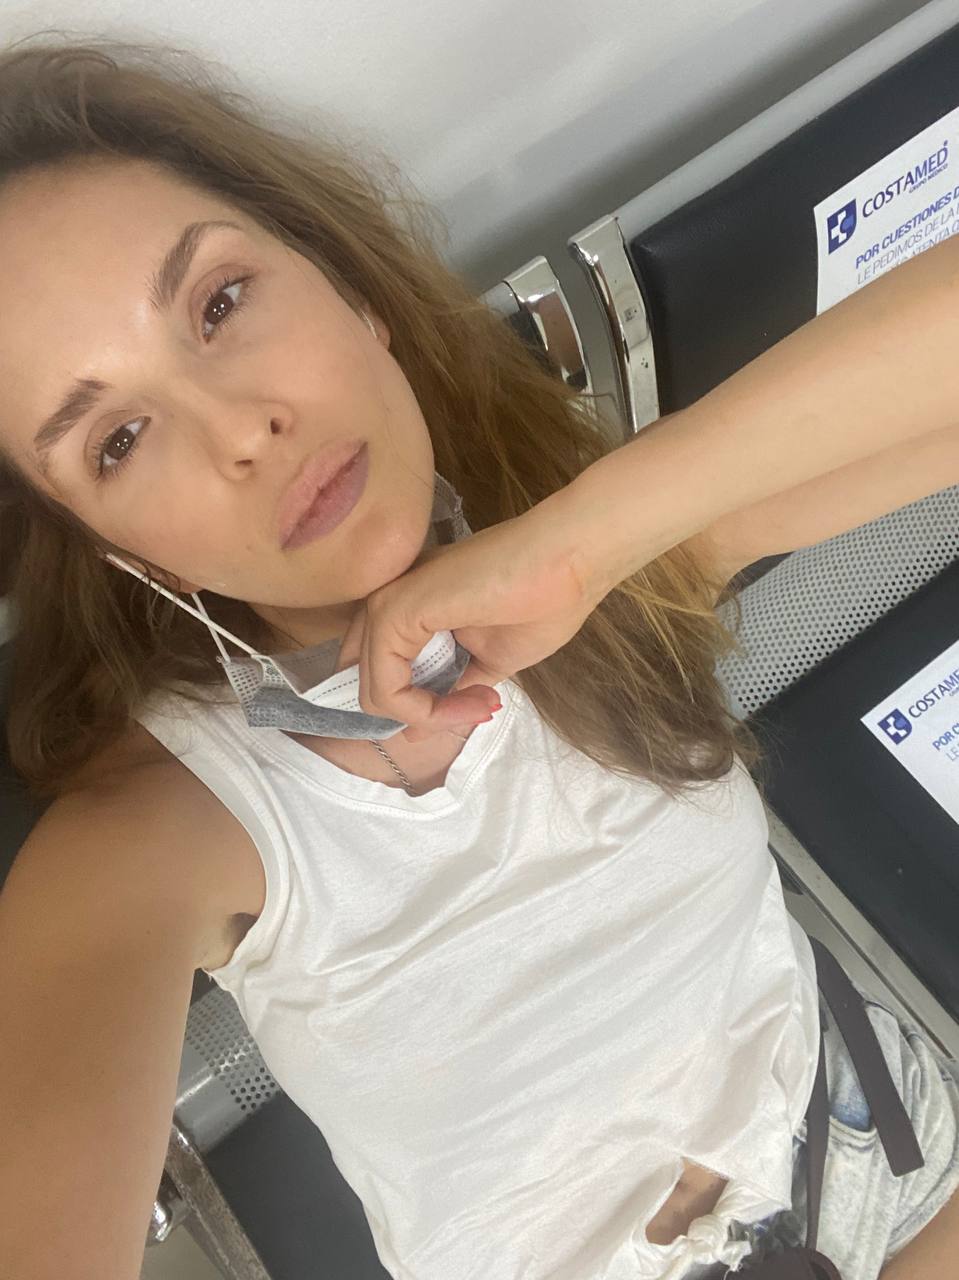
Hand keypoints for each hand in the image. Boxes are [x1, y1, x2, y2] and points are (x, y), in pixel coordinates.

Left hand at [335, 499, 605, 740]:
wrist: (569, 562)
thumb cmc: (540, 600)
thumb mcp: (488, 658)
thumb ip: (452, 686)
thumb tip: (420, 728)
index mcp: (405, 608)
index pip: (384, 676)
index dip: (427, 709)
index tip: (483, 707)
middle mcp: (384, 603)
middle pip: (374, 689)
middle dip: (428, 717)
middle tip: (484, 708)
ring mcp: (383, 605)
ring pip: (376, 695)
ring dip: (433, 718)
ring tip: (483, 706)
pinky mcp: (392, 612)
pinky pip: (388, 689)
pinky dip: (430, 712)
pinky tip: (474, 702)